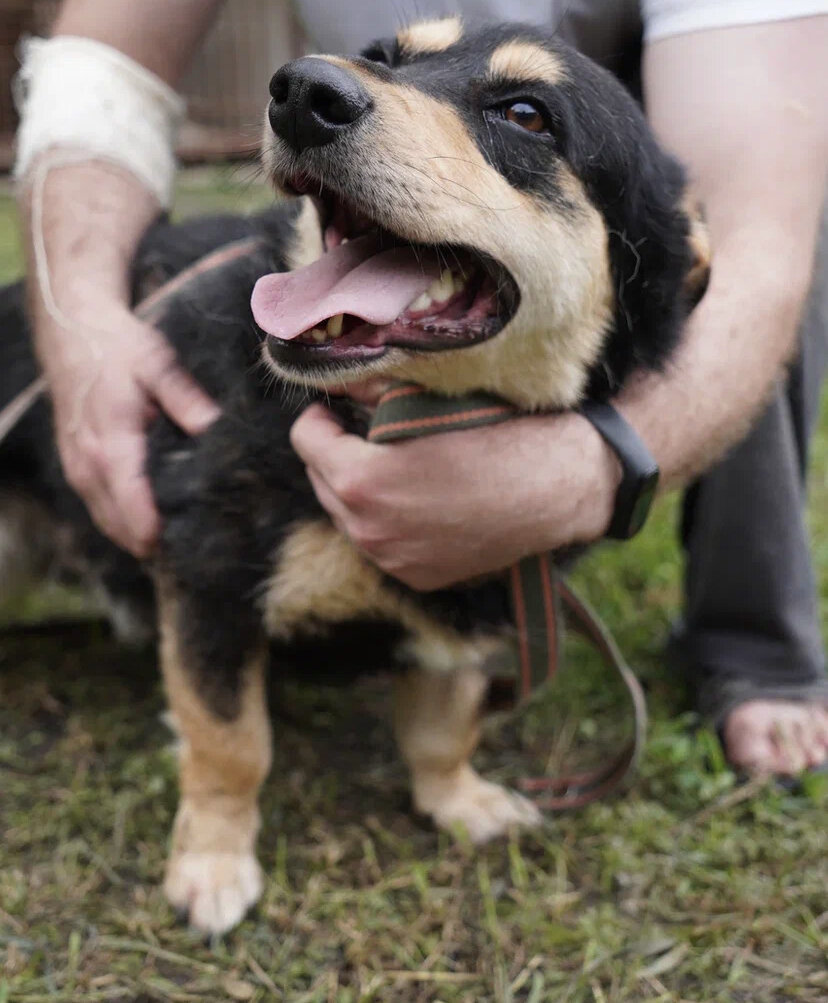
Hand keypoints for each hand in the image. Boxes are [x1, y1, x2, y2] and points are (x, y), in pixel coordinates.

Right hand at [38, 302, 219, 556]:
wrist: (73, 333)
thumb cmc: (118, 348)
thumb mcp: (157, 364)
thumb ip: (184, 399)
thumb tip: (211, 428)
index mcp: (110, 438)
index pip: (128, 494)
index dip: (149, 525)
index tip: (170, 544)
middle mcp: (87, 460)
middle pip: (116, 521)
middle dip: (149, 541)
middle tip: (191, 555)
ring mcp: (77, 467)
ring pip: (105, 521)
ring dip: (134, 537)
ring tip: (175, 549)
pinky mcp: (76, 468)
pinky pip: (98, 509)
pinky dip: (121, 523)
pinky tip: (150, 529)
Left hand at [290, 403, 618, 589]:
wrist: (558, 486)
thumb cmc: (498, 433)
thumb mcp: (427, 400)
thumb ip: (370, 391)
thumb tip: (335, 382)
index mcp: (362, 482)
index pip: (304, 440)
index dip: (321, 416)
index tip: (339, 407)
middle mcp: (369, 531)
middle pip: (320, 481)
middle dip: (336, 453)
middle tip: (366, 432)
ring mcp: (393, 560)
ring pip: (348, 516)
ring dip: (358, 489)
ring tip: (394, 465)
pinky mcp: (417, 577)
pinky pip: (381, 542)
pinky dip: (387, 520)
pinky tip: (420, 499)